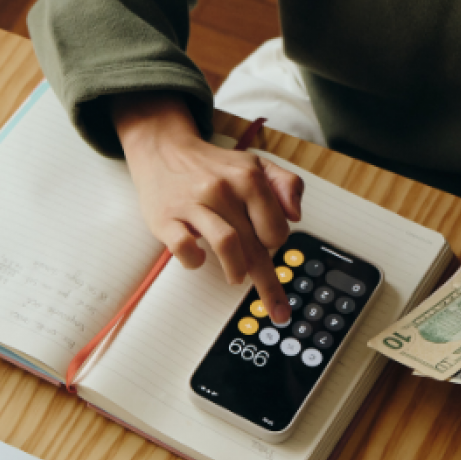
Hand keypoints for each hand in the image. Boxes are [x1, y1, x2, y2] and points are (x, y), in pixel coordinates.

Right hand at [112, 92, 302, 323]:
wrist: (164, 151)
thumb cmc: (212, 167)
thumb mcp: (255, 165)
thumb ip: (285, 184)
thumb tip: (296, 215)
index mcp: (249, 178)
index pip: (276, 229)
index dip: (274, 242)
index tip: (266, 246)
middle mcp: (223, 189)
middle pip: (255, 244)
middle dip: (269, 283)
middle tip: (277, 308)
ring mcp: (194, 204)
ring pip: (227, 245)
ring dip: (236, 270)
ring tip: (236, 276)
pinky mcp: (167, 218)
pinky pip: (184, 247)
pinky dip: (193, 260)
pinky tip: (196, 257)